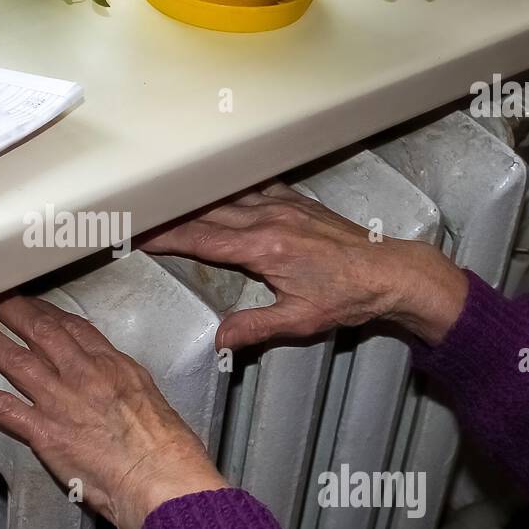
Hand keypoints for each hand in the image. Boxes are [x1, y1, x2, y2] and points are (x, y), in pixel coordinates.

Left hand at [0, 295, 225, 528]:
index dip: (47, 312)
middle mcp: (84, 374)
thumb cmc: (169, 453)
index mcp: (115, 366)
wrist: (163, 479)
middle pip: (40, 330)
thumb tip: (116, 392)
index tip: (32, 305)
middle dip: (11, 308)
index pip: (73, 327)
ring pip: (13, 357)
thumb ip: (127, 390)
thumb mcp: (155, 404)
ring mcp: (61, 400)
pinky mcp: (44, 430)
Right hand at [142, 186, 468, 347]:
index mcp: (263, 248)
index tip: (139, 233)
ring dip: (196, 198)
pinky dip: (228, 189)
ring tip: (169, 199)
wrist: (390, 271)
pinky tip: (217, 189)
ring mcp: (282, 204)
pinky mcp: (295, 200)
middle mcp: (268, 219)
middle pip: (206, 212)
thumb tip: (219, 341)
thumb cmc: (347, 297)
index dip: (166, 236)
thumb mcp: (298, 320)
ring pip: (226, 195)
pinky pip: (252, 187)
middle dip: (171, 212)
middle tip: (141, 212)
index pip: (201, 239)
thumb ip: (254, 328)